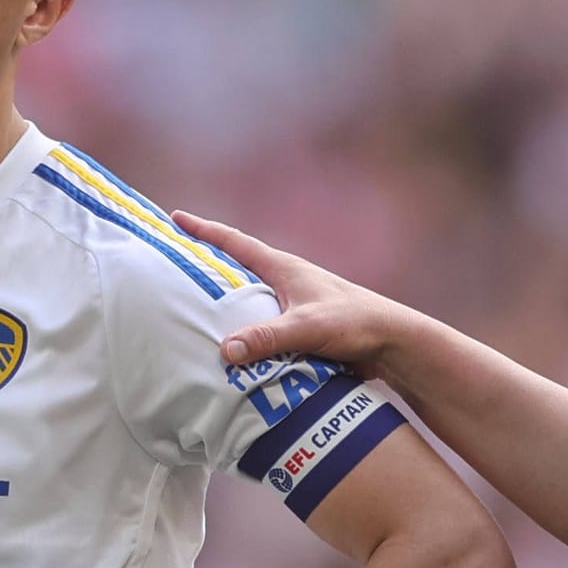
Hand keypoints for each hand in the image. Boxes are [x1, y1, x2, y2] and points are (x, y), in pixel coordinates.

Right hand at [173, 210, 411, 378]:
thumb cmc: (354, 324)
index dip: (204, 231)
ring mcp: (294, 303)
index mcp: (284, 268)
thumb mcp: (307, 327)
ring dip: (225, 301)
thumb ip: (267, 337)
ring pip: (249, 297)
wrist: (392, 343)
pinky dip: (244, 329)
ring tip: (192, 309)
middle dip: (207, 264)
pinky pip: (263, 323)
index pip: (235, 243)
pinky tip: (232, 347)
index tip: (175, 218)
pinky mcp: (303, 327)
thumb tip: (225, 350)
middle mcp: (286, 281)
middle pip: (237, 268)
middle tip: (175, 265)